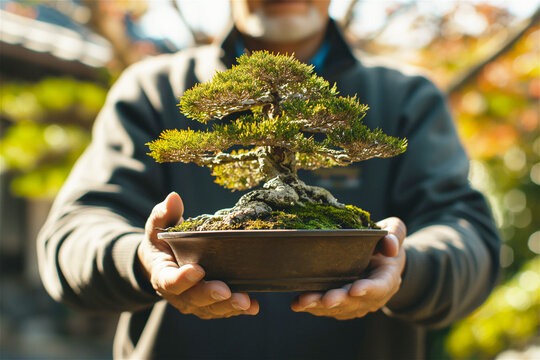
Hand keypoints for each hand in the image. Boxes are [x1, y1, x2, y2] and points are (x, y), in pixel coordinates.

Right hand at [137, 192, 258, 318]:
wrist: (161, 263)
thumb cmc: (161, 242)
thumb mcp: (157, 227)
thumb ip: (164, 214)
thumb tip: (173, 197)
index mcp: (162, 274)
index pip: (169, 280)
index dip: (182, 278)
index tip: (197, 269)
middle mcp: (177, 294)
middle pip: (193, 298)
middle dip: (211, 294)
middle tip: (226, 290)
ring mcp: (193, 302)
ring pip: (210, 308)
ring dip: (228, 306)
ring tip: (245, 301)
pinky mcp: (207, 305)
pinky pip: (221, 310)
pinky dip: (237, 310)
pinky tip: (253, 306)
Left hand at [291, 217, 406, 319]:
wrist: (379, 258)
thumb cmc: (384, 242)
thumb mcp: (394, 232)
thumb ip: (395, 234)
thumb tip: (390, 246)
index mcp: (387, 278)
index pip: (380, 286)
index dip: (368, 290)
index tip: (355, 289)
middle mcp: (372, 296)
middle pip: (355, 302)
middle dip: (339, 301)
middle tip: (326, 300)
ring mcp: (356, 303)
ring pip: (338, 308)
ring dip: (320, 306)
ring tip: (303, 302)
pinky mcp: (341, 304)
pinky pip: (326, 309)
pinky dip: (312, 307)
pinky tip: (297, 304)